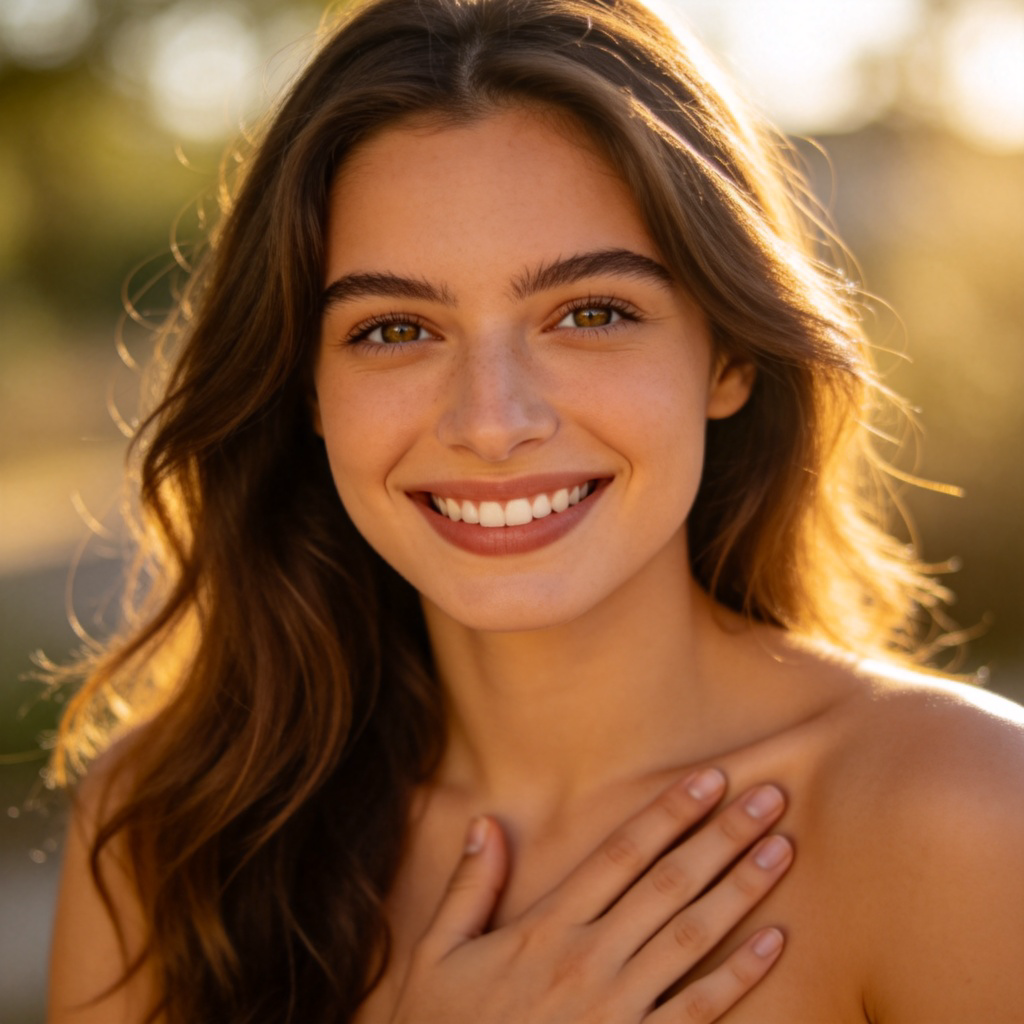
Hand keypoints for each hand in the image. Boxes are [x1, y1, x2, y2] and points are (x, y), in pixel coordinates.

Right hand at [387, 769, 791, 1022]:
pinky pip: (697, 1013)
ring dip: (741, 890)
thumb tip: (485, 823)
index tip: (710, 779)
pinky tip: (775, 944)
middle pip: (669, 883)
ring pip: (692, 937)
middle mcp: (591, 959)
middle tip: (770, 799)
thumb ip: (467, 887)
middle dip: (723, 836)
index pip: (622, 854)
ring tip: (781, 850)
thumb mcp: (437, 954)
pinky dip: (740, 979)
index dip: (669, 812)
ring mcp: (618, 1010)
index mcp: (547, 928)